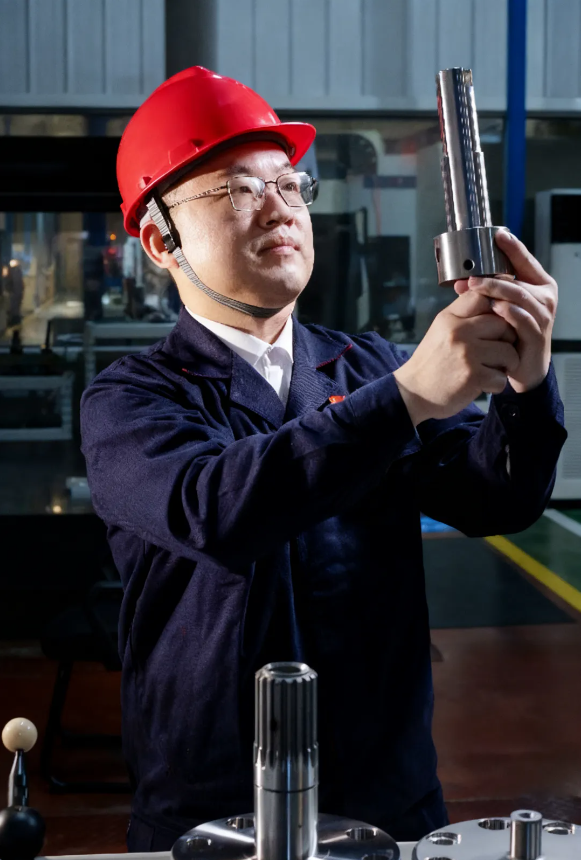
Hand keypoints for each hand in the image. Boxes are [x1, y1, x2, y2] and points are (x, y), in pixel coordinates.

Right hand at [393, 290, 518, 425]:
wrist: (414, 393)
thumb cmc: (432, 361)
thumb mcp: (441, 330)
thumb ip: (463, 313)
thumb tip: (492, 297)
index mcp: (449, 318)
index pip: (483, 297)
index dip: (497, 307)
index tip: (496, 323)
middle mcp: (458, 332)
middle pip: (504, 325)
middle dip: (507, 340)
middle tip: (498, 352)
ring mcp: (467, 354)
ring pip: (508, 352)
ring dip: (505, 365)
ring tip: (492, 369)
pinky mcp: (473, 377)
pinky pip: (502, 377)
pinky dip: (496, 384)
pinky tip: (484, 385)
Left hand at [453, 230, 556, 392]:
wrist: (522, 368)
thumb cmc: (510, 335)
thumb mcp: (499, 309)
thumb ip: (485, 293)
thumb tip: (461, 281)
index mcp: (538, 286)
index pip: (526, 261)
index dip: (513, 247)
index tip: (498, 234)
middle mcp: (544, 298)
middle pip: (517, 280)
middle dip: (492, 277)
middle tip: (471, 277)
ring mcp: (543, 317)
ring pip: (519, 296)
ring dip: (495, 290)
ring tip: (476, 288)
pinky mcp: (537, 335)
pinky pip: (522, 319)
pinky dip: (506, 312)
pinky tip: (493, 309)